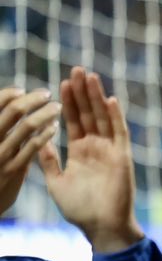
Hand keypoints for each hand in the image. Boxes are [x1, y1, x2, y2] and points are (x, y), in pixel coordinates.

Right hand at [0, 87, 61, 215]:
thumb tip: (12, 110)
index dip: (8, 95)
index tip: (21, 90)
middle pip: (12, 112)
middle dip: (31, 100)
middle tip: (46, 94)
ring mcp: (1, 154)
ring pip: (25, 127)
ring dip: (44, 114)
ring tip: (56, 107)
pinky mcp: (13, 169)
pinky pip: (32, 148)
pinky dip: (44, 135)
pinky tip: (54, 127)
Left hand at [38, 67, 141, 252]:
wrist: (102, 226)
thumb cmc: (80, 210)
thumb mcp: (56, 182)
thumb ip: (49, 160)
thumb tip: (39, 139)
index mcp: (80, 152)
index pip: (74, 121)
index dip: (68, 102)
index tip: (61, 83)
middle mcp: (96, 147)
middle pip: (89, 114)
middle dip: (82, 92)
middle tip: (77, 69)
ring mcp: (110, 151)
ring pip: (103, 118)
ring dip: (97, 97)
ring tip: (90, 76)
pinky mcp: (122, 157)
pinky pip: (119, 133)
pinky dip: (115, 117)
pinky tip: (110, 99)